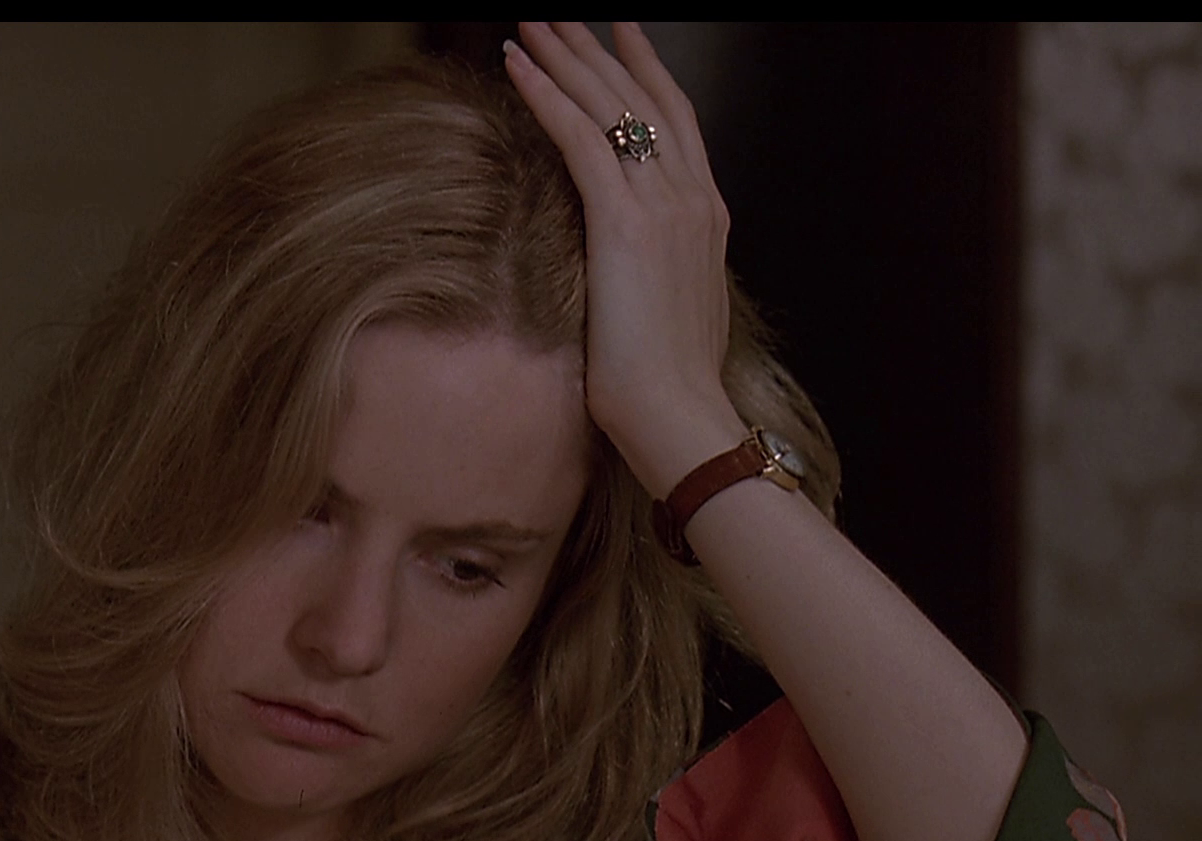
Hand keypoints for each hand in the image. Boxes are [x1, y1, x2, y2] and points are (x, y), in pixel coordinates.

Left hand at [503, 22, 747, 498]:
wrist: (680, 416)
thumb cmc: (667, 388)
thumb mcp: (669, 313)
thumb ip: (655, 273)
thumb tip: (630, 270)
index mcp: (705, 217)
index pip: (676, 121)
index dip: (647, 72)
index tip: (624, 35)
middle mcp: (691, 199)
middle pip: (641, 100)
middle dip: (597, 51)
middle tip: (561, 15)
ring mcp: (662, 207)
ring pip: (609, 108)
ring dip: (565, 59)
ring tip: (531, 24)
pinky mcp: (624, 225)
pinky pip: (581, 141)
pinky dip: (548, 97)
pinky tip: (518, 67)